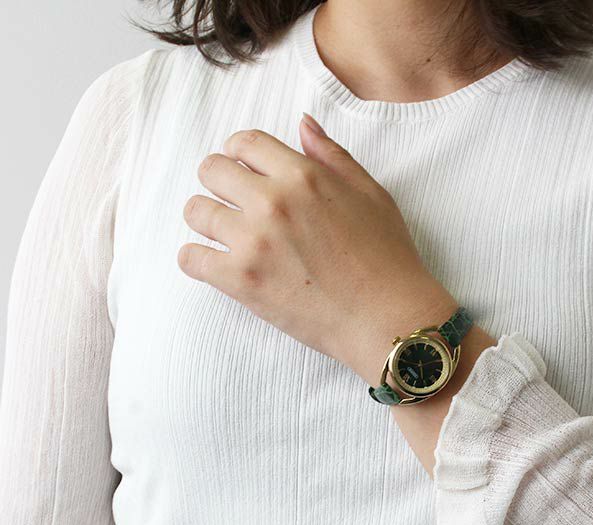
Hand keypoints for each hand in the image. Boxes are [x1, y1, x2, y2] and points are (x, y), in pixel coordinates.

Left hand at [178, 113, 457, 383]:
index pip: (244, 143)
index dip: (238, 153)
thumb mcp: (371, 194)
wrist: (388, 318)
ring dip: (207, 221)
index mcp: (304, 176)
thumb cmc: (387, 258)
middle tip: (233, 204)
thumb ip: (333, 156)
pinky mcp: (242, 282)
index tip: (242, 170)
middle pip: (211, 171)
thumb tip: (302, 123)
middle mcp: (273, 202)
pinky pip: (190, 259)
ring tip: (226, 236)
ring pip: (196, 212)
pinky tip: (214, 264)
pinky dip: (196, 259)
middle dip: (218, 182)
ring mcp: (254, 242)